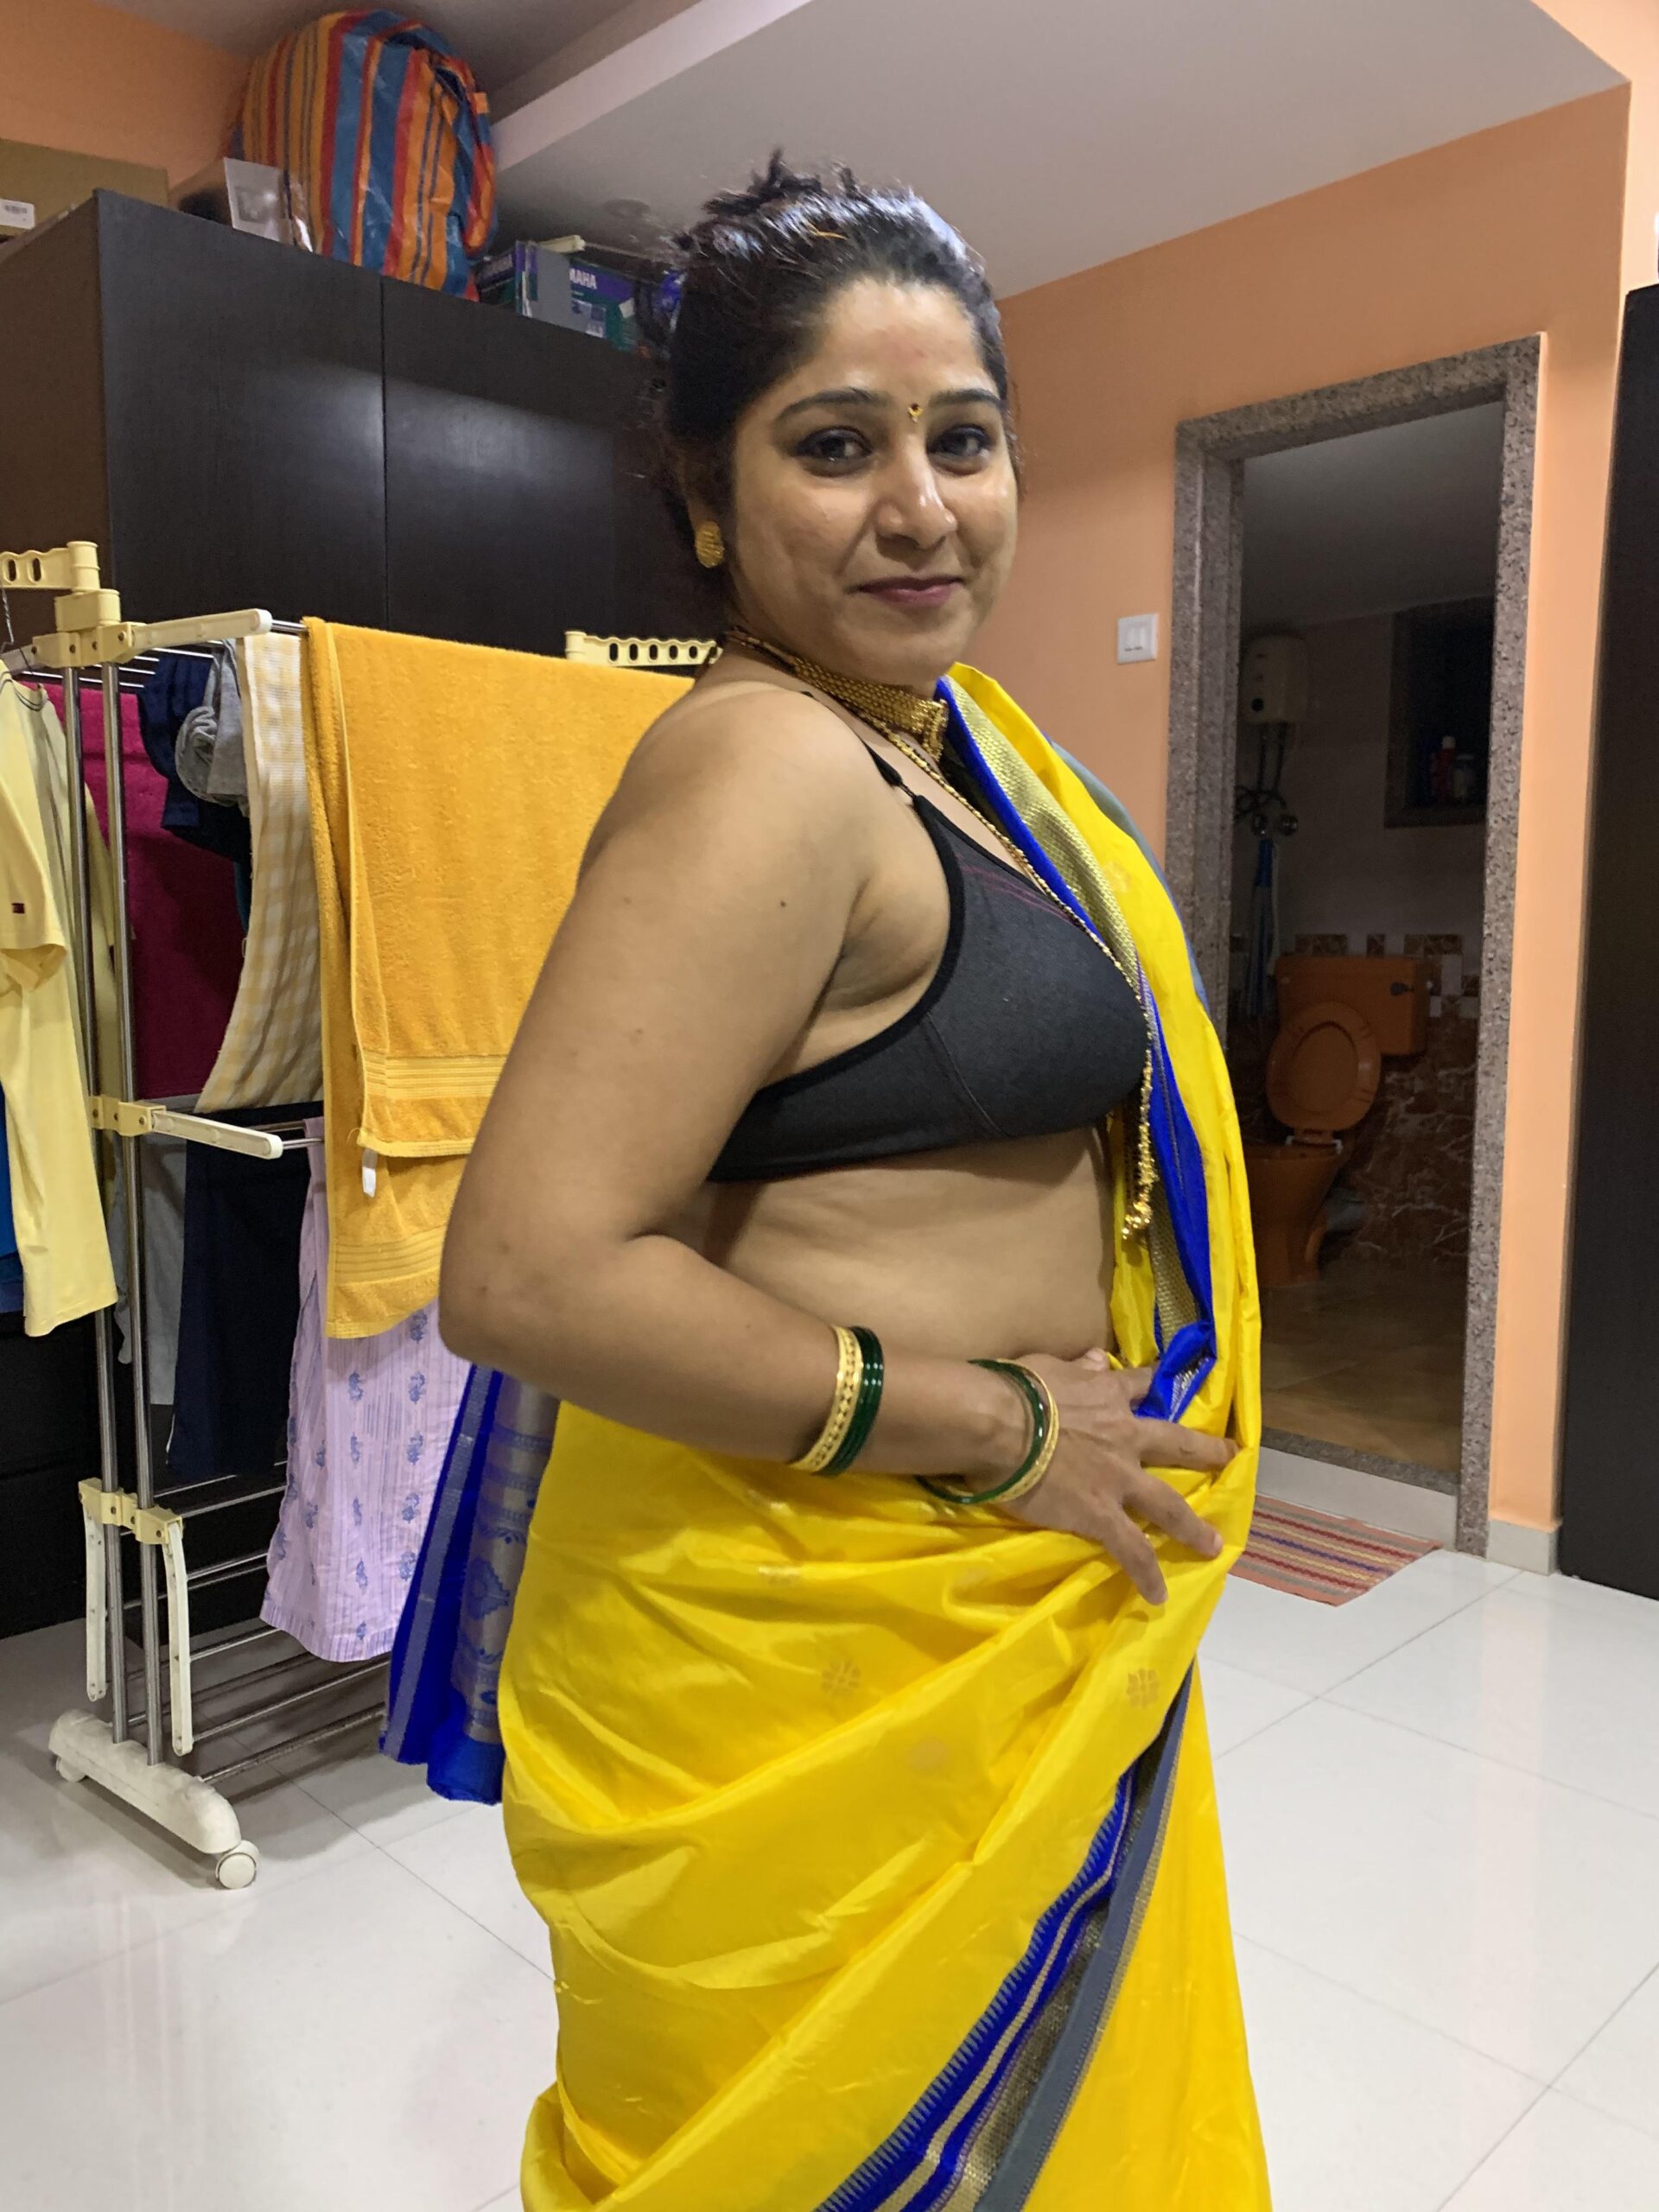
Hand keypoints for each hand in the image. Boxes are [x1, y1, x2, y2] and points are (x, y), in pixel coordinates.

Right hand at [1003, 1349, 1231, 1604]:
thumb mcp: (1049, 1366)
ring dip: (1192, 1526)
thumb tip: (1096, 1357)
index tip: (1157, 1383)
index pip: (1135, 1384)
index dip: (1147, 1384)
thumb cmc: (1017, 1389)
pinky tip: (1158, 1594)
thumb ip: (1077, 1368)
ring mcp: (1118, 1480)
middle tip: (1231, 1456)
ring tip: (1212, 1545)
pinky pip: (1131, 1549)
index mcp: (1105, 1397)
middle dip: (1205, 1450)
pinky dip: (1146, 1573)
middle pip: (1174, 1443)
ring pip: (1167, 1505)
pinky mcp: (1101, 1515)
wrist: (1002, 1425)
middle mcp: (1124, 1437)